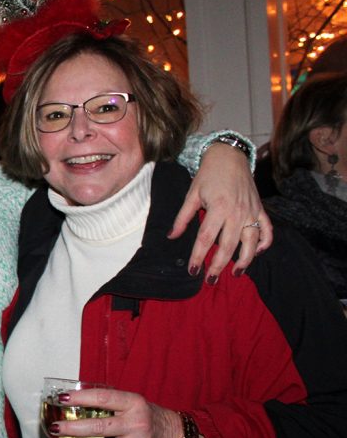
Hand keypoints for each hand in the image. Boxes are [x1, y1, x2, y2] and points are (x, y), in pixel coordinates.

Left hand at [50, 388, 182, 437]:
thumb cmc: (148, 418)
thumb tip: (73, 402)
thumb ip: (110, 403)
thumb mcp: (134, 403)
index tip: (61, 399)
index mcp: (134, 404)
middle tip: (54, 428)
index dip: (80, 398)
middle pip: (97, 427)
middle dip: (71, 428)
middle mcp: (136, 425)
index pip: (103, 398)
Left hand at [170, 142, 273, 280]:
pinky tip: (256, 253)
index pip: (206, 239)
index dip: (199, 257)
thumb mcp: (191, 195)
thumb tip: (172, 237)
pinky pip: (267, 230)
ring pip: (251, 243)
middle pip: (228, 246)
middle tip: (210, 281)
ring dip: (245, 260)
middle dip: (219, 266)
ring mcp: (252, 212)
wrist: (229, 156)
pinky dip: (265, 243)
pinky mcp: (260, 209)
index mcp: (218, 209)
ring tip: (235, 274)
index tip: (193, 271)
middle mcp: (237, 213)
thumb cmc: (208, 175)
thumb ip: (183, 218)